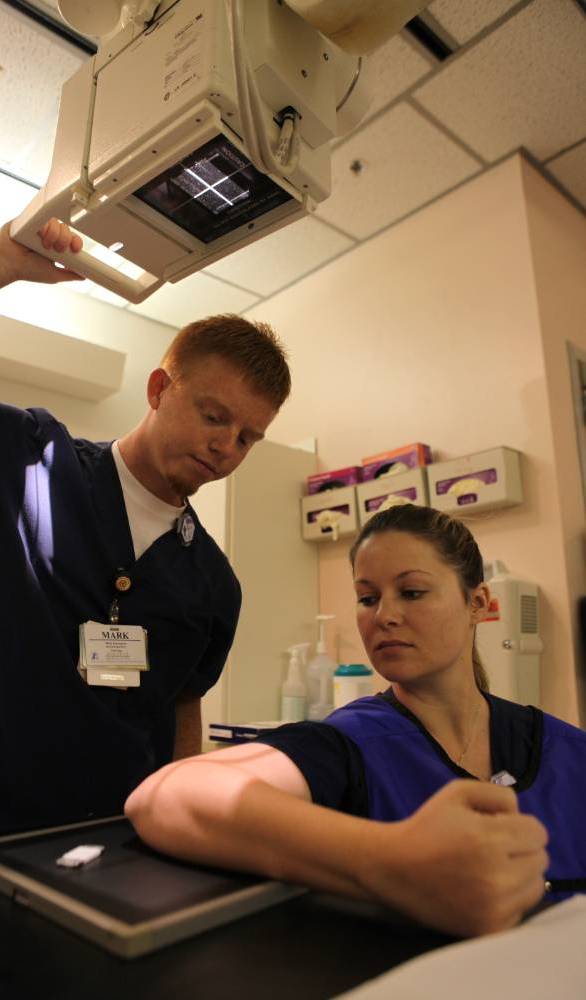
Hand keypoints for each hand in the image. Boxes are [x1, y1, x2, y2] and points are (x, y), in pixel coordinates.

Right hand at [0, 217, 82, 287]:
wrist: (9, 262)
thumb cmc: (27, 270)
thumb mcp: (53, 275)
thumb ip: (69, 275)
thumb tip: (83, 276)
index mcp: (55, 248)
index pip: (72, 240)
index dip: (76, 243)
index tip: (75, 249)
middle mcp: (49, 236)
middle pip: (67, 230)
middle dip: (65, 240)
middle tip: (56, 250)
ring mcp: (40, 227)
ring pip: (58, 223)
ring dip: (54, 236)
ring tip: (43, 245)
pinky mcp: (31, 219)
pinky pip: (44, 216)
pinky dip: (44, 227)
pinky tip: (38, 236)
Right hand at [361, 781, 548, 937]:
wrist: (393, 868)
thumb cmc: (428, 826)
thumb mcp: (458, 792)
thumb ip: (498, 795)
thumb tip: (522, 817)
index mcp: (488, 839)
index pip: (538, 833)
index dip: (521, 826)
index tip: (500, 827)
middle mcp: (496, 876)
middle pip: (541, 860)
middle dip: (522, 849)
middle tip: (493, 848)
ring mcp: (493, 907)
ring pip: (535, 887)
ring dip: (520, 875)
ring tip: (491, 868)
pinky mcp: (488, 928)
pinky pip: (520, 910)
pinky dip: (508, 899)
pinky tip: (484, 889)